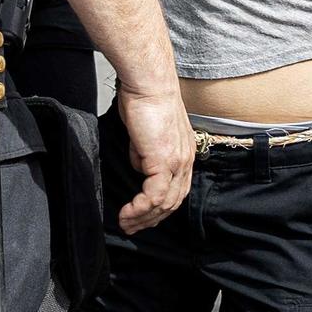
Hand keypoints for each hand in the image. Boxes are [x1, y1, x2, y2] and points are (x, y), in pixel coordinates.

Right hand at [112, 86, 194, 233]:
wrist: (149, 84)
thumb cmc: (145, 100)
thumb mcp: (145, 134)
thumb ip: (144, 152)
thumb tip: (139, 165)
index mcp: (184, 154)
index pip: (177, 189)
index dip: (160, 207)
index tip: (143, 215)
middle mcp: (185, 160)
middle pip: (173, 201)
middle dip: (152, 219)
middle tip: (132, 228)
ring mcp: (176, 162)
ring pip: (165, 203)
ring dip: (143, 218)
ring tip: (126, 224)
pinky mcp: (163, 161)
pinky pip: (154, 195)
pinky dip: (140, 208)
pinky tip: (127, 212)